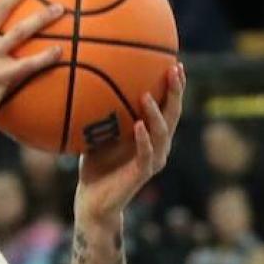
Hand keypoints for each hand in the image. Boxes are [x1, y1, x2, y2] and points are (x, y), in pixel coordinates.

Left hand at [75, 63, 184, 221]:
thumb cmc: (96, 165)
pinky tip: (138, 125)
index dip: (174, 87)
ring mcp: (153, 160)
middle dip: (175, 92)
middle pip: (173, 115)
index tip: (175, 63)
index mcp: (152, 135)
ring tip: (147, 95)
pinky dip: (143, 139)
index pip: (168, 107)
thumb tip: (89, 84)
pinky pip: (146, 154)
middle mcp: (159, 146)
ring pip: (162, 132)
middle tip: (174, 69)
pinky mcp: (142, 174)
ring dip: (155, 112)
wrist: (93, 201)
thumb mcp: (99, 134)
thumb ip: (102, 113)